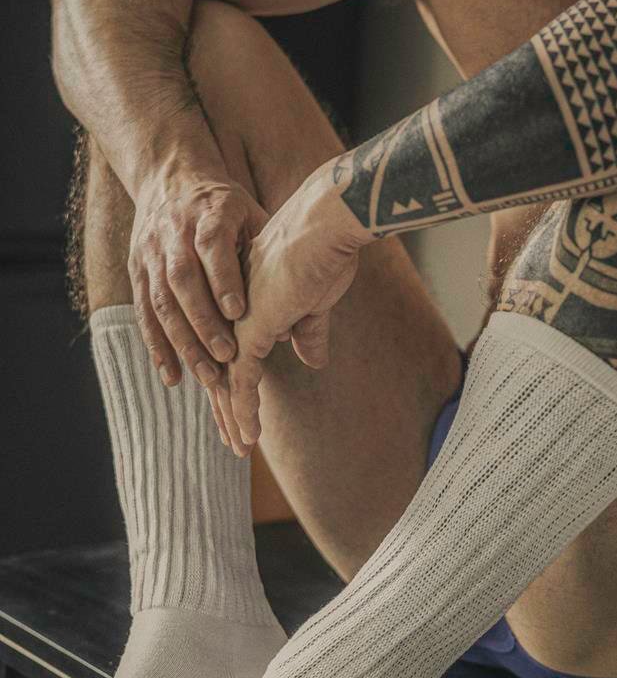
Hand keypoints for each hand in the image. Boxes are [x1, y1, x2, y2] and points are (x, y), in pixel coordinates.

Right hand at [129, 174, 271, 419]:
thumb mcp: (252, 214)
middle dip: (203, 320)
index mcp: (209, 212)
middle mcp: (174, 232)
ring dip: (182, 342)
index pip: (211, 244)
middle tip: (227, 355)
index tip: (240, 312)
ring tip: (207, 376)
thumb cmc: (227, 206)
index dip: (223, 278)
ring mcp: (150, 253)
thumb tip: (295, 317)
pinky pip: (144, 314)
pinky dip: (157, 347)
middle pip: (182, 278)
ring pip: (161, 301)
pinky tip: (173, 376)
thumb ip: (269, 258)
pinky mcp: (137, 272)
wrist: (173, 179)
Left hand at [215, 158, 373, 452]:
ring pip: (229, 381)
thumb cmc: (327, 251)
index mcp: (250, 302)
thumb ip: (308, 330)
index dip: (242, 381)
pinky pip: (241, 383)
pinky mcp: (249, 332)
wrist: (325, 228)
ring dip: (233, 418)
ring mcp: (238, 323)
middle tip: (233, 441)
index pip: (240, 350)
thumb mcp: (317, 300)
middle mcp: (237, 314)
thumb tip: (312, 359)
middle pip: (228, 369)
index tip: (243, 408)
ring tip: (238, 449)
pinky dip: (243, 412)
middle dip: (229, 407)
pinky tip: (246, 437)